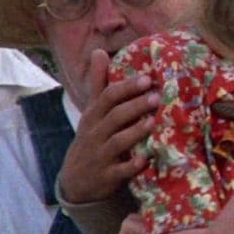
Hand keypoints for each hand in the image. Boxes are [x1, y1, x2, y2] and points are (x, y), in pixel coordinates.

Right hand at [58, 49, 156, 203]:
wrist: (76, 183)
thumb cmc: (91, 139)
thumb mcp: (91, 113)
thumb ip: (98, 84)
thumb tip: (99, 51)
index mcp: (93, 117)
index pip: (107, 97)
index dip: (126, 87)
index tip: (148, 78)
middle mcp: (95, 134)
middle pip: (114, 117)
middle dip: (135, 106)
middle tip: (157, 96)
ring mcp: (99, 156)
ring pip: (117, 142)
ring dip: (135, 132)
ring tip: (153, 122)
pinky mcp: (106, 177)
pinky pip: (119, 171)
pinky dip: (131, 166)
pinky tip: (145, 160)